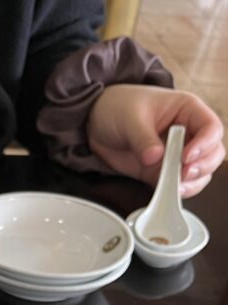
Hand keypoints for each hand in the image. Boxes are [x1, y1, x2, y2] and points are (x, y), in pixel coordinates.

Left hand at [87, 84, 224, 197]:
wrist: (96, 122)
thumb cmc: (119, 106)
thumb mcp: (130, 118)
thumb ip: (144, 139)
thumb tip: (155, 158)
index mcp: (187, 110)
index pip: (211, 127)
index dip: (204, 144)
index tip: (186, 157)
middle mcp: (187, 133)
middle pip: (212, 153)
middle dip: (202, 167)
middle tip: (184, 174)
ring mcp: (175, 154)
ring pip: (199, 172)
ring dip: (192, 183)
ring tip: (176, 186)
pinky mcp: (160, 171)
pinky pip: (176, 185)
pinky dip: (175, 192)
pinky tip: (167, 193)